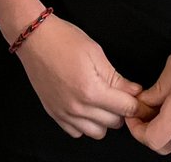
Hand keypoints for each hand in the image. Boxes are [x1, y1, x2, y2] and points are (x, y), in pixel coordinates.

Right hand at [14, 15, 142, 139]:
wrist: (34, 37)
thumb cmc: (63, 39)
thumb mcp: (95, 52)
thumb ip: (116, 77)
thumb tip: (134, 92)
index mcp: (91, 90)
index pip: (126, 108)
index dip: (135, 102)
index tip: (136, 97)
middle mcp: (78, 107)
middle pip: (114, 123)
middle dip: (120, 109)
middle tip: (117, 94)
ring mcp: (64, 113)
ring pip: (97, 132)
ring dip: (103, 119)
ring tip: (100, 100)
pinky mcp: (54, 113)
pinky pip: (77, 132)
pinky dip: (84, 123)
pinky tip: (84, 106)